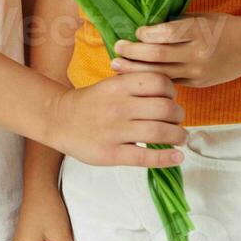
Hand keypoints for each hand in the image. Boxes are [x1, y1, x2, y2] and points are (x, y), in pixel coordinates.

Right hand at [46, 72, 186, 166]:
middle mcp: (118, 106)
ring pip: (159, 132)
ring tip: (181, 138)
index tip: (172, 98)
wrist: (59, 120)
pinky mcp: (111, 154)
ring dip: (178, 136)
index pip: (158, 82)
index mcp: (118, 86)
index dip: (172, 90)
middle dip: (178, 115)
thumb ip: (135, 84)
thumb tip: (170, 91)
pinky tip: (177, 157)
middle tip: (178, 120)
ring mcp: (114, 131)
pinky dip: (166, 158)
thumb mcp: (110, 84)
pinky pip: (145, 157)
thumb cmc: (90, 102)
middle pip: (164, 108)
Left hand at [110, 13, 240, 87]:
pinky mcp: (197, 84)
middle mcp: (198, 55)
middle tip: (117, 48)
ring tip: (116, 65)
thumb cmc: (222, 27)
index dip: (147, 34)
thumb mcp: (201, 17)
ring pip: (160, 74)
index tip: (136, 31)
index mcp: (199, 32)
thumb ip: (176, 22)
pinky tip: (135, 76)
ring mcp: (198, 73)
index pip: (167, 35)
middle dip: (133, 53)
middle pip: (159, 56)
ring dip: (135, 70)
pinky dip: (150, 80)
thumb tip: (144, 25)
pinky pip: (169, 83)